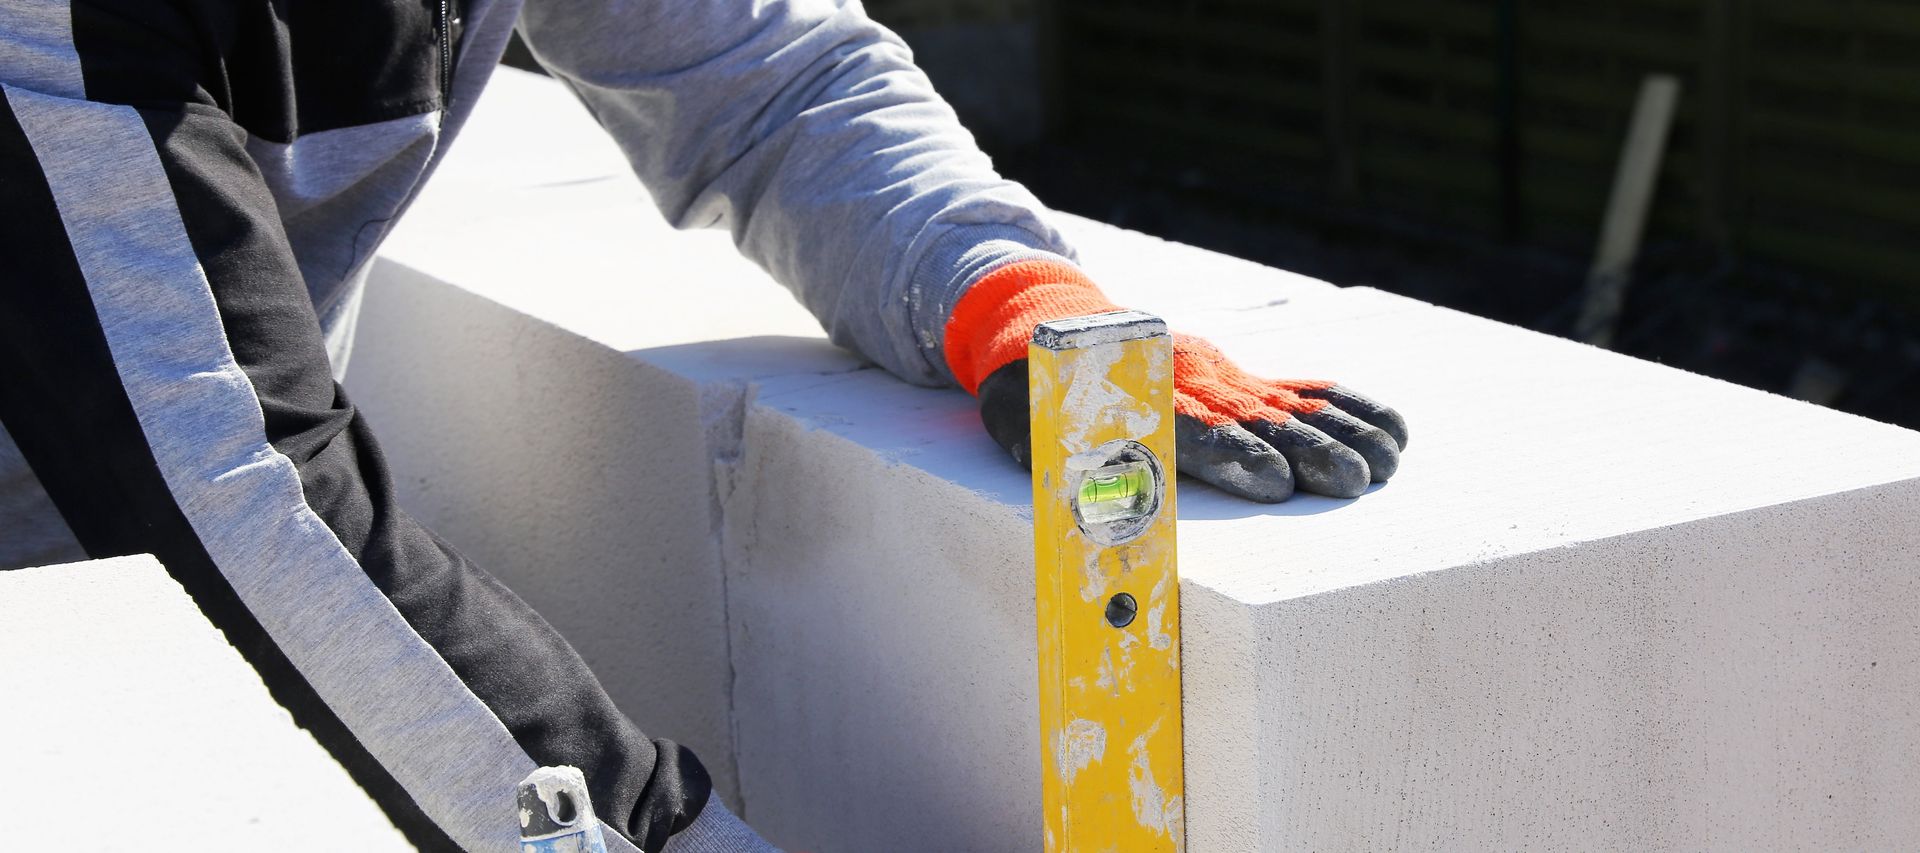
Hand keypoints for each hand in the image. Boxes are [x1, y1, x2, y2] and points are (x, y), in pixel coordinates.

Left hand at [946, 261, 1407, 501]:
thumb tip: (1087, 503)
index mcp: (1136, 398)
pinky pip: (1304, 390)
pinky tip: (1391, 433)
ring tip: (1383, 468)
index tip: (1272, 482)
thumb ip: (1055, 460)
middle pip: (1254, 420)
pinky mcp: (1241, 377)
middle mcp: (1190, 383)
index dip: (1230, 455)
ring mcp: (1221, 376)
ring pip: (1290, 405)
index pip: (1188, 429)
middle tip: (1350, 483)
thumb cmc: (1035, 396)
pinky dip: (1349, 409)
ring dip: (1341, 435)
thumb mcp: (1027, 426)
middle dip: (1306, 451)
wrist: (1051, 325)